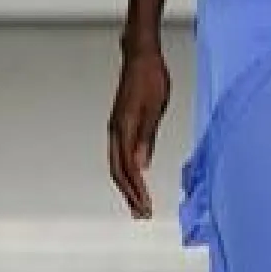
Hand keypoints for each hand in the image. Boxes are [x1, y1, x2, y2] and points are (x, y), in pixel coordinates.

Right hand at [107, 47, 169, 219]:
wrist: (141, 57)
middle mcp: (116, 131)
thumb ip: (146, 138)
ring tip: (137, 203)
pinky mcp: (120, 125)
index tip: (146, 207)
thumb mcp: (154, 108)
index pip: (128, 169)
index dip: (137, 191)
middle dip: (129, 195)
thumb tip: (141, 166)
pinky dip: (126, 172)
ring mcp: (116, 128)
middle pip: (118, 172)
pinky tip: (135, 178)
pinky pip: (119, 155)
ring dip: (127, 186)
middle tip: (142, 214)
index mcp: (124, 129)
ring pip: (116, 165)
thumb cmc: (150, 78)